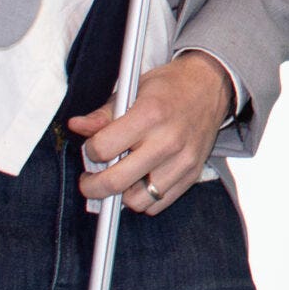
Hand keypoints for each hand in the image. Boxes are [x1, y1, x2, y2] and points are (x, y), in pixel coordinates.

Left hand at [68, 51, 233, 214]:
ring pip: (136, 200)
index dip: (90, 150)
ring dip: (122, 194)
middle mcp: (168, 141)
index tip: (92, 148)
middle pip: (115, 182)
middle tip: (89, 180)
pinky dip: (144, 198)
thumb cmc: (170, 86)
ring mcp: (182, 161)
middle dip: (92, 186)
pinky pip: (158, 204)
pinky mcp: (192, 174)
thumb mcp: (134, 88)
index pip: (103, 148)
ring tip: (121, 177)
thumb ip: (104, 113)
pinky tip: (141, 180)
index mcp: (150, 114)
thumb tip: (77, 126)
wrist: (211, 86)